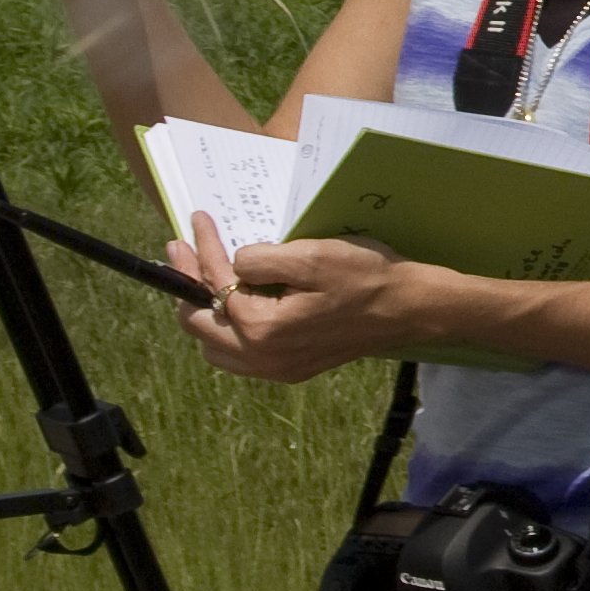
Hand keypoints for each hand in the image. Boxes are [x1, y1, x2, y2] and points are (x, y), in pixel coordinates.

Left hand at [174, 214, 428, 385]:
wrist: (409, 308)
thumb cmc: (365, 276)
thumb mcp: (313, 255)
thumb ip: (261, 259)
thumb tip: (235, 262)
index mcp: (262, 329)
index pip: (215, 284)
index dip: (201, 249)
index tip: (195, 221)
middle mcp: (261, 358)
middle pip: (199, 323)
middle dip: (187, 281)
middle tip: (180, 248)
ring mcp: (275, 369)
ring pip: (213, 346)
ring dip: (202, 310)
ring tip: (202, 276)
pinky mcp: (290, 369)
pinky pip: (238, 357)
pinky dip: (225, 331)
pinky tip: (235, 307)